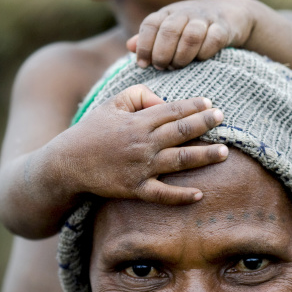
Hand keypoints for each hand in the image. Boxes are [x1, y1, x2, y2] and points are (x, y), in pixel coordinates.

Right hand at [65, 84, 228, 204]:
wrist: (67, 164)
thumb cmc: (91, 131)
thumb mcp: (111, 105)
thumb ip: (139, 95)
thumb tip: (164, 101)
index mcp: (137, 122)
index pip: (173, 110)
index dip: (194, 106)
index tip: (211, 103)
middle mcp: (142, 144)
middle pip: (181, 132)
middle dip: (205, 124)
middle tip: (224, 118)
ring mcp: (140, 168)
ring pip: (179, 161)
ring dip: (204, 156)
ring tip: (224, 152)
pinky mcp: (135, 189)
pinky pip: (162, 194)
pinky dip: (180, 196)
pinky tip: (199, 194)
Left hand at [126, 0, 257, 69]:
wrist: (231, 13)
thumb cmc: (193, 26)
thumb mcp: (170, 29)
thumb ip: (150, 38)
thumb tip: (130, 46)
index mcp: (168, 13)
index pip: (150, 24)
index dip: (144, 46)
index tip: (143, 64)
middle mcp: (185, 12)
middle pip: (169, 31)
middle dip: (162, 53)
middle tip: (163, 67)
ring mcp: (205, 18)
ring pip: (191, 36)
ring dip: (182, 55)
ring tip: (179, 65)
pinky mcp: (224, 27)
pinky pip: (213, 40)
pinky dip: (204, 53)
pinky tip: (200, 59)